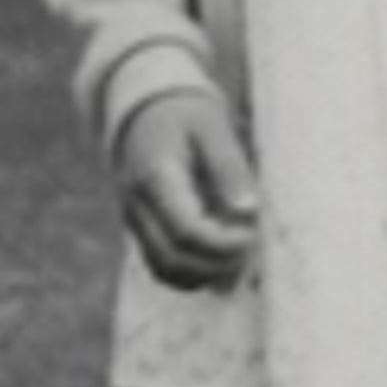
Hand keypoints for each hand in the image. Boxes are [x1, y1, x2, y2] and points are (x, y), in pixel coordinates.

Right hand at [115, 90, 259, 288]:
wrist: (147, 112)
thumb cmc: (186, 116)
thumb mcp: (213, 128)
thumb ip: (229, 169)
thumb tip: (248, 212)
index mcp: (156, 177)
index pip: (186, 230)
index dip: (223, 244)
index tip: (251, 234)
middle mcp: (137, 205)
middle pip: (173, 258)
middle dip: (217, 264)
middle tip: (251, 249)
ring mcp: (135, 221)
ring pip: (165, 270)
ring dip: (206, 274)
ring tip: (241, 259)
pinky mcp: (142, 230)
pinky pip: (162, 267)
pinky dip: (193, 273)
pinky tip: (221, 260)